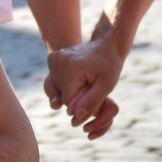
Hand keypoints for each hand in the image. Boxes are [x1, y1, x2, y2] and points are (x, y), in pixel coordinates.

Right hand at [44, 24, 126, 139]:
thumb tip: (75, 116)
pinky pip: (53, 82)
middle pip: (62, 96)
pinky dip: (63, 85)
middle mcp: (59, 61)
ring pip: (58, 90)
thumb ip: (91, 101)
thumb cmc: (109, 67)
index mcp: (73, 68)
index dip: (81, 103)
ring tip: (84, 78)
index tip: (93, 92)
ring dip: (70, 91)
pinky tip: (75, 77)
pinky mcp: (52, 58)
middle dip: (76, 97)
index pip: (69, 101)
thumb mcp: (106, 86)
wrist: (105, 45)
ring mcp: (54, 58)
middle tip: (90, 84)